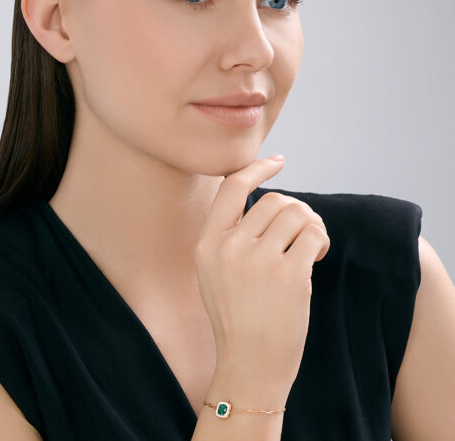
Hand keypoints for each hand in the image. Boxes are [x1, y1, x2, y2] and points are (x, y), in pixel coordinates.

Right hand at [194, 156, 329, 388]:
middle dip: (296, 210)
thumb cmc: (236, 319)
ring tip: (310, 246)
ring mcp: (257, 260)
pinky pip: (313, 233)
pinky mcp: (288, 274)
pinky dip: (321, 239)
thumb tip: (270, 204)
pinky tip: (316, 256)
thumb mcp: (214, 274)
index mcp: (207, 244)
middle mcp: (228, 247)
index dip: (256, 169)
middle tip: (303, 231)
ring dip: (311, 224)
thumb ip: (231, 238)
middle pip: (275, 200)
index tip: (278, 162)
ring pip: (297, 212)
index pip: (231, 188)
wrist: (250, 366)